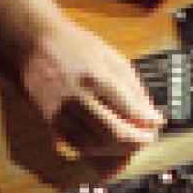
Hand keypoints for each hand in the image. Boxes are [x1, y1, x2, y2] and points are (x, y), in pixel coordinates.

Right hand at [21, 16, 164, 156]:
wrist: (35, 42)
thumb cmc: (76, 45)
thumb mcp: (110, 55)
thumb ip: (132, 86)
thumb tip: (152, 116)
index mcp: (94, 75)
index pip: (128, 109)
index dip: (147, 122)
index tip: (157, 123)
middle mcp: (76, 97)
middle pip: (113, 133)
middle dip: (136, 141)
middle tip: (148, 138)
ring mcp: (60, 112)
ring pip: (95, 145)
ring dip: (118, 149)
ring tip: (132, 141)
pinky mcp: (50, 122)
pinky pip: (78, 145)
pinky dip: (97, 149)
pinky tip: (108, 143)